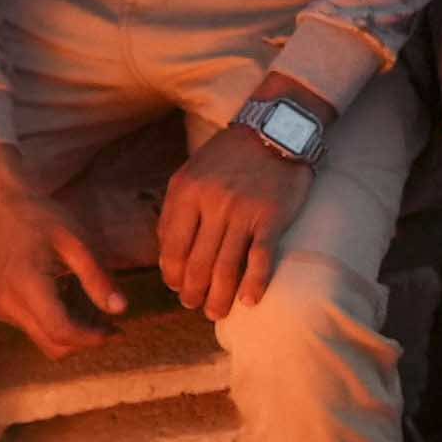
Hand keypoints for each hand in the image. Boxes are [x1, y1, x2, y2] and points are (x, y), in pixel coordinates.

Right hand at [0, 145, 123, 355]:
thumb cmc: (39, 217)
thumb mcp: (76, 241)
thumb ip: (97, 278)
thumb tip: (121, 311)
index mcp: (27, 285)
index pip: (61, 331)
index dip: (93, 338)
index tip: (119, 331)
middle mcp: (9, 304)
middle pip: (53, 345)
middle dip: (86, 340)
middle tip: (112, 323)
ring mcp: (2, 309)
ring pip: (44, 340)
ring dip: (74, 333)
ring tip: (93, 305)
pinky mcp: (2, 308)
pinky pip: (34, 329)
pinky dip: (58, 323)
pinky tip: (71, 298)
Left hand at [154, 111, 300, 316]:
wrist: (274, 129)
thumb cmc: (228, 155)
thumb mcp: (190, 173)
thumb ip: (175, 210)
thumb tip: (166, 255)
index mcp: (186, 192)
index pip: (173, 248)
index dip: (172, 276)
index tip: (177, 287)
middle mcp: (212, 203)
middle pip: (198, 263)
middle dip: (194, 292)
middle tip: (195, 306)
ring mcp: (243, 211)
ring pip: (226, 267)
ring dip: (220, 297)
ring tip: (217, 312)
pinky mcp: (272, 217)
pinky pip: (260, 258)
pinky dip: (254, 283)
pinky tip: (249, 300)